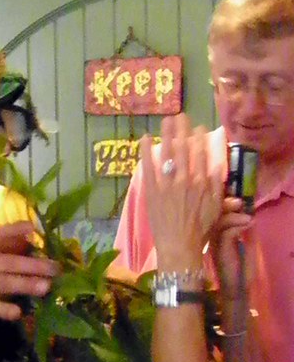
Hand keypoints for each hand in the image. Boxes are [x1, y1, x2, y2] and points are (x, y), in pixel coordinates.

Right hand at [0, 222, 58, 326]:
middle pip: (10, 262)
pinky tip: (19, 313)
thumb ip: (1, 253)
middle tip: (56, 269)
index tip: (33, 227)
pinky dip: (5, 310)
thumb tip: (32, 243)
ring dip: (26, 284)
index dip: (15, 230)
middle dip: (35, 265)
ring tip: (46, 287)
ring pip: (5, 283)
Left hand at [140, 114, 224, 271]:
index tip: (197, 127)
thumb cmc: (199, 230)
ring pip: (167, 153)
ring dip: (167, 134)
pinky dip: (147, 152)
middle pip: (183, 148)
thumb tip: (216, 166)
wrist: (179, 246)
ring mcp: (167, 184)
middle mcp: (185, 179)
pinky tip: (145, 138)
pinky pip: (148, 167)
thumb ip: (217, 186)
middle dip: (182, 129)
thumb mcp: (215, 207)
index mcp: (202, 182)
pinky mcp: (151, 191)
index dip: (199, 138)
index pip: (201, 153)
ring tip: (166, 120)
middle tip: (179, 115)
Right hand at [209, 197, 253, 299]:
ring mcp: (214, 244)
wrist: (238, 290)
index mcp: (217, 235)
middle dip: (227, 204)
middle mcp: (213, 237)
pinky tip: (248, 224)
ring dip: (234, 215)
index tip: (239, 199)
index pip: (217, 214)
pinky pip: (226, 233)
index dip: (225, 203)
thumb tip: (251, 215)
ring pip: (219, 222)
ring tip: (248, 216)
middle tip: (241, 202)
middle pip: (214, 215)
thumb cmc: (241, 270)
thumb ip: (246, 231)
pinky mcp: (219, 250)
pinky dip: (237, 226)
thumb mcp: (247, 245)